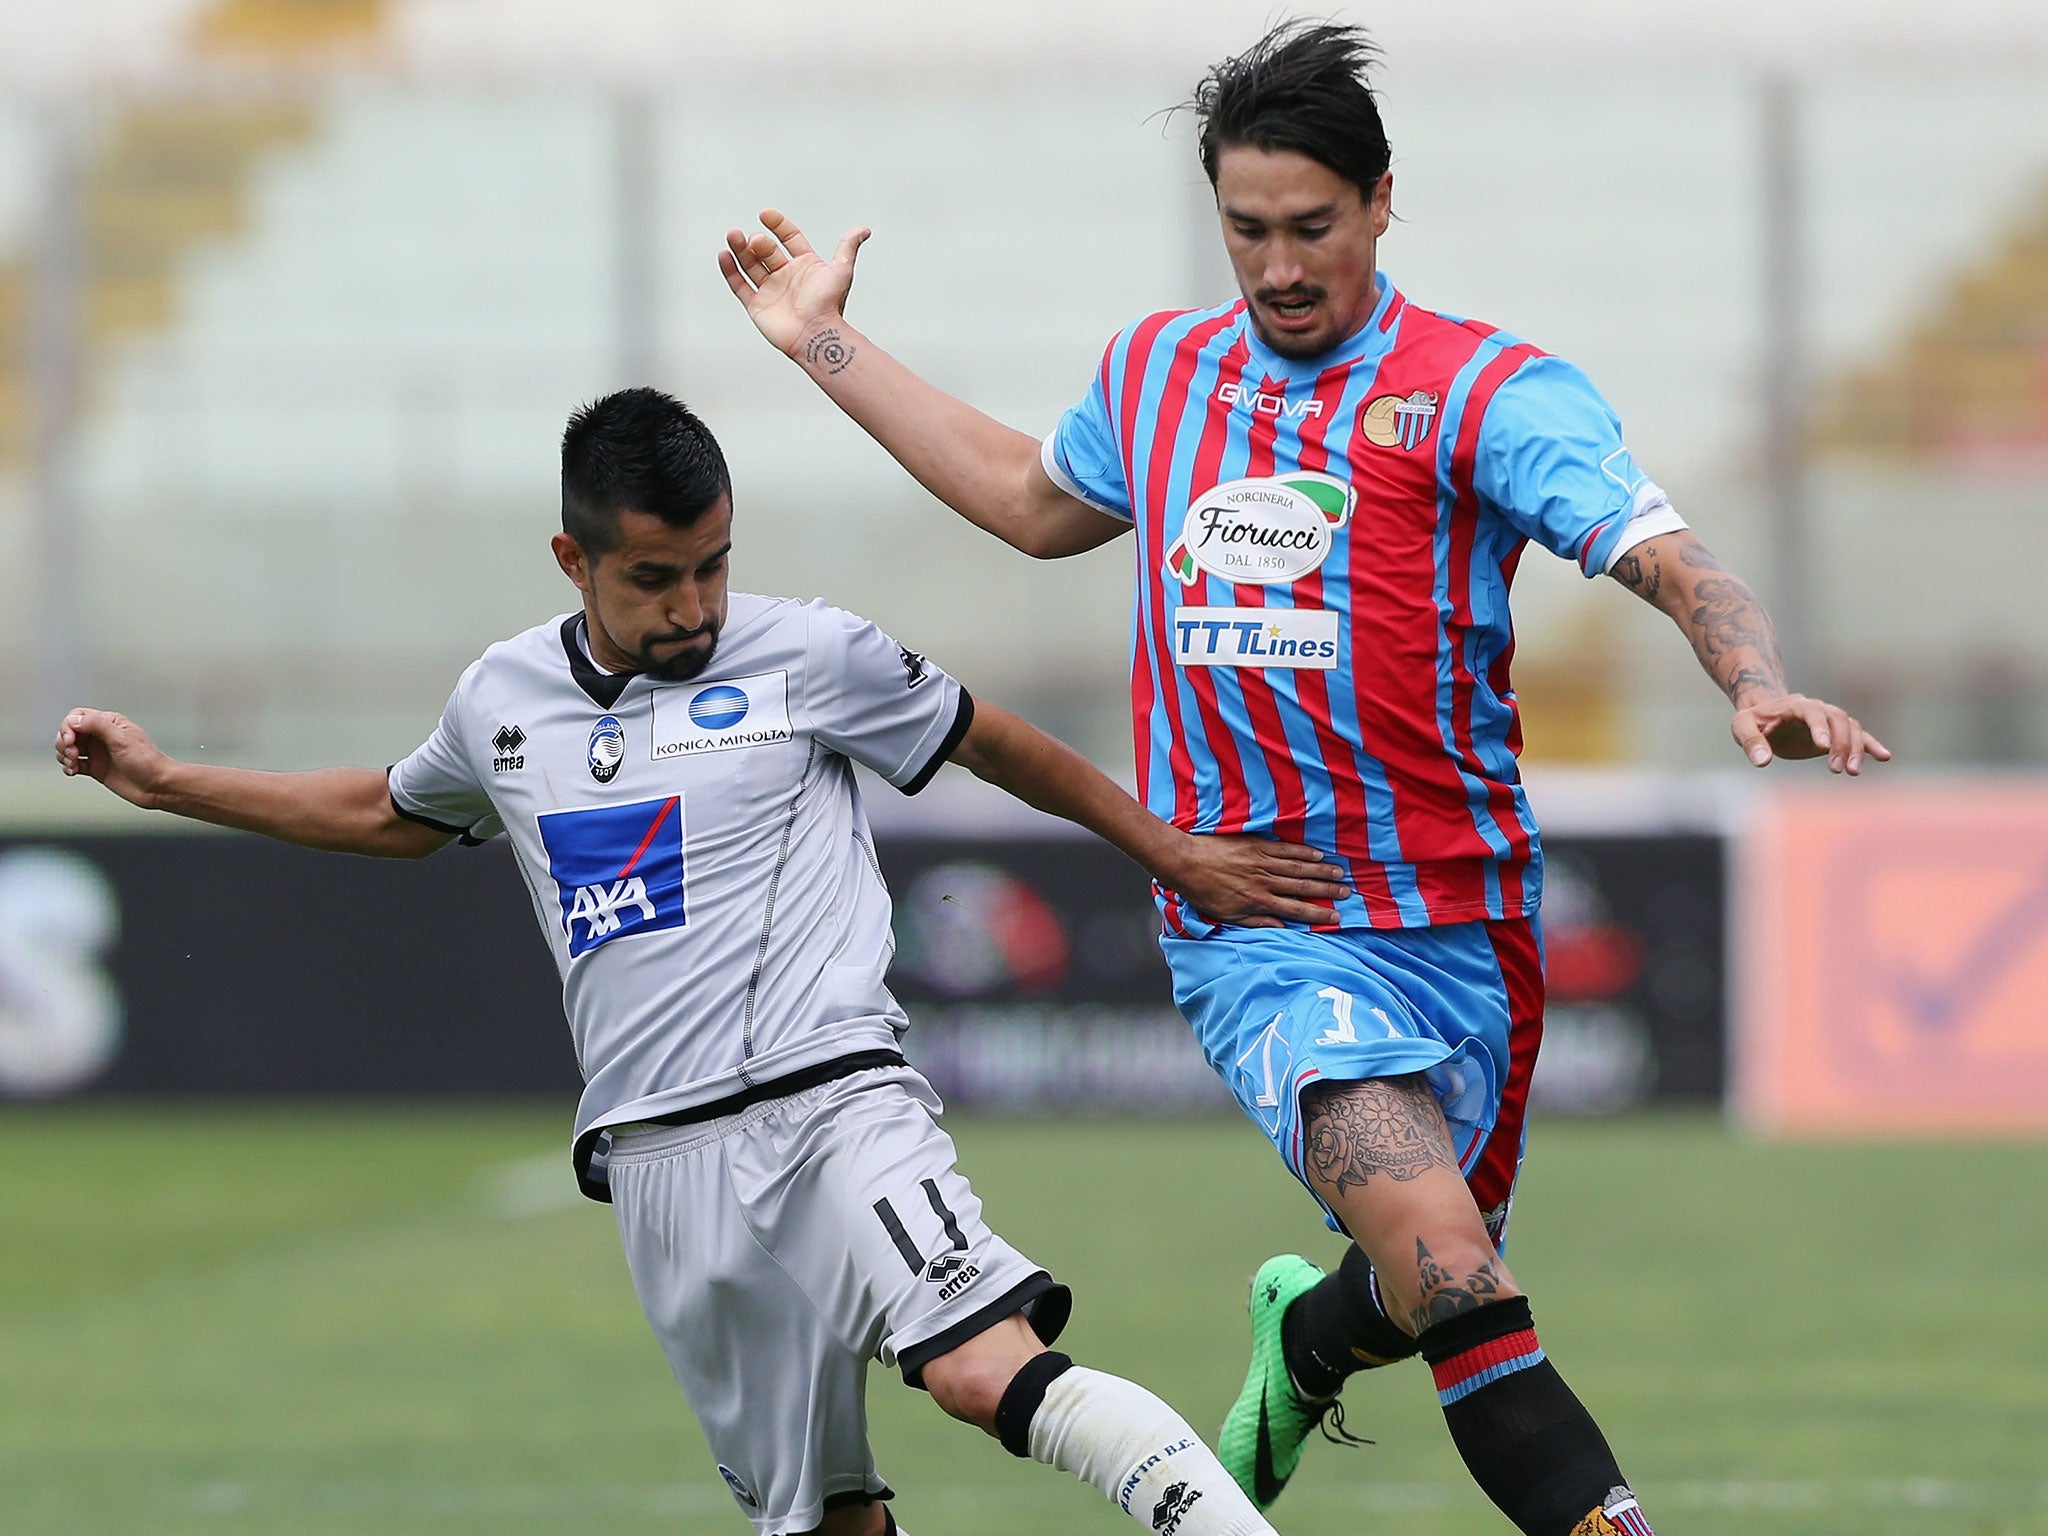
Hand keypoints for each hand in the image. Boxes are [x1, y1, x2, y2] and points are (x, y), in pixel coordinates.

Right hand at [53, 708, 173, 807]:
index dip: (68, 726)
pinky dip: (68, 767)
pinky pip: (73, 764)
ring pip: (68, 748)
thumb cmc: (146, 761)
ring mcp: (97, 752)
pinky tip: (73, 771)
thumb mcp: (122, 739)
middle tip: (72, 754)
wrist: (157, 786)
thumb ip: (97, 726)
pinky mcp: (95, 768)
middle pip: (69, 732)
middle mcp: (101, 736)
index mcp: (109, 723)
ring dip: (64, 755)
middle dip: (63, 742)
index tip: (70, 740)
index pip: (77, 716)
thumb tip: (73, 719)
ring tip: (73, 764)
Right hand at [718, 208, 870, 357]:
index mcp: (805, 266)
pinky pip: (739, 285)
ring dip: (740, 249)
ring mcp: (770, 290)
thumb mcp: (841, 270)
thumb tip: (864, 230)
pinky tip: (724, 255)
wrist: (816, 333)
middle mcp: (787, 276)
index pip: (789, 238)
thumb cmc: (830, 305)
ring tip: (733, 235)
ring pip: (750, 264)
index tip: (766, 215)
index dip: (778, 225)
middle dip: (758, 242)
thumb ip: (848, 247)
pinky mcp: (757, 305)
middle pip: (767, 251)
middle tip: (756, 240)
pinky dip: (730, 270)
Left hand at [1163, 834, 1349, 927]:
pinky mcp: (1255, 844)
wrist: (1186, 862)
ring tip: (1339, 873)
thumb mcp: (1227, 915)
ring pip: (1297, 866)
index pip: (1295, 909)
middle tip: (1347, 892)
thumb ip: (1256, 921)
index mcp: (1258, 901)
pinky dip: (1301, 851)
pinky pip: (1284, 848)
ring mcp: (1261, 861)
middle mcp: (1264, 881)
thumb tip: (1280, 927)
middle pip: (1302, 886)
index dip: (1317, 913)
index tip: (1335, 916)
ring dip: (1320, 869)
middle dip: (1326, 890)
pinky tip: (1316, 852)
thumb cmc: (1203, 891)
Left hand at [1731, 692, 1891, 774]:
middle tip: (1836, 769)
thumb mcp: (1741, 727)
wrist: (1764, 718)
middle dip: (1840, 743)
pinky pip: (1859, 735)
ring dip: (1855, 748)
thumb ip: (1750, 742)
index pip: (1812, 712)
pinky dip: (1871, 745)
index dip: (1819, 727)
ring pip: (1851, 728)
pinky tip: (1884, 757)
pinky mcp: (1836, 733)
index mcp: (1794, 705)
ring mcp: (1829, 720)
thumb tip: (1762, 762)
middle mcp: (1817, 709)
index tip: (1822, 746)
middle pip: (1838, 719)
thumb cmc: (1751, 722)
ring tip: (1852, 772)